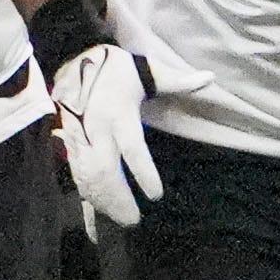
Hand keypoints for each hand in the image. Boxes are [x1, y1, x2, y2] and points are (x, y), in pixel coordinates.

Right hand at [50, 41, 210, 229]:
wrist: (71, 59)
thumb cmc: (113, 67)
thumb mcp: (146, 69)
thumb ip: (177, 79)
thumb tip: (210, 78)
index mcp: (118, 112)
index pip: (132, 147)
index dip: (142, 173)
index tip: (155, 195)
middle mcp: (96, 128)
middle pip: (105, 170)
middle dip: (118, 198)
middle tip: (134, 220)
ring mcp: (78, 136)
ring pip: (88, 175)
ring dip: (102, 200)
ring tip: (118, 219)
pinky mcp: (68, 141)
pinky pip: (76, 171)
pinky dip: (86, 191)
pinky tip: (97, 206)